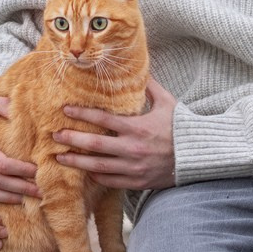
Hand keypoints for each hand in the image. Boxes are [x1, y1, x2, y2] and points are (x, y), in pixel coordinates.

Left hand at [57, 75, 177, 190]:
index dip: (81, 114)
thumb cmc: (182, 128)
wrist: (198, 157)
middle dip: (71, 139)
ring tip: (59, 157)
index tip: (65, 110)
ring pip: (97, 167)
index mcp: (138, 127)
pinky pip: (110, 181)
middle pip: (94, 145)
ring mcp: (133, 168)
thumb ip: (149, 87)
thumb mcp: (167, 103)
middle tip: (54, 135)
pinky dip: (96, 176)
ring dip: (76, 162)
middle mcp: (132, 148)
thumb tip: (138, 70)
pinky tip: (84, 171)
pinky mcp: (137, 182)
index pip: (103, 120)